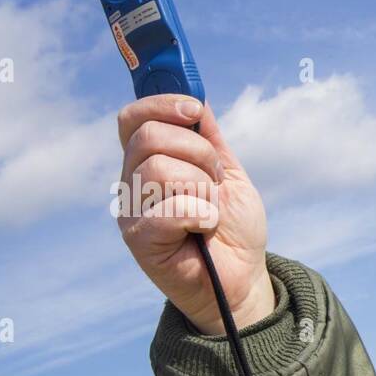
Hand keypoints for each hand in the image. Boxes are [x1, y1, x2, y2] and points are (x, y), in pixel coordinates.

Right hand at [115, 95, 272, 335]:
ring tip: (211, 209)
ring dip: (201, 187)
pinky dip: (200, 214)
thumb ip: (209, 138)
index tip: (195, 112)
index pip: (133, 118)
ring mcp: (133, 211)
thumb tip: (195, 97)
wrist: (243, 278)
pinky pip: (167, 208)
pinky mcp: (140, 239)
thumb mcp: (227, 173)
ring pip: (158, 169)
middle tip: (214, 181)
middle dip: (198, 153)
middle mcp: (133, 182)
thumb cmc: (233, 228)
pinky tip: (206, 227)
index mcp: (149, 161)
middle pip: (149, 137)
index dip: (161, 105)